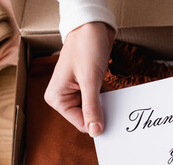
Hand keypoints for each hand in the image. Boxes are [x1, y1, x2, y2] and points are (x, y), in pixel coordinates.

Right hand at [45, 22, 114, 136]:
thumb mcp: (89, 80)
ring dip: (105, 106)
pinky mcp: (86, 86)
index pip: (79, 123)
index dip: (96, 123)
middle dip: (101, 114)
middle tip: (115, 108)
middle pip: (86, 118)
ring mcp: (75, 92)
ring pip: (93, 110)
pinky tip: (114, 96)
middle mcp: (63, 97)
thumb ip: (92, 108)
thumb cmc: (85, 47)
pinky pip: (98, 100)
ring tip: (113, 97)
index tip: (113, 123)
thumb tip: (95, 131)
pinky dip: (106, 100)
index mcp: (56, 98)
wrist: (92, 26)